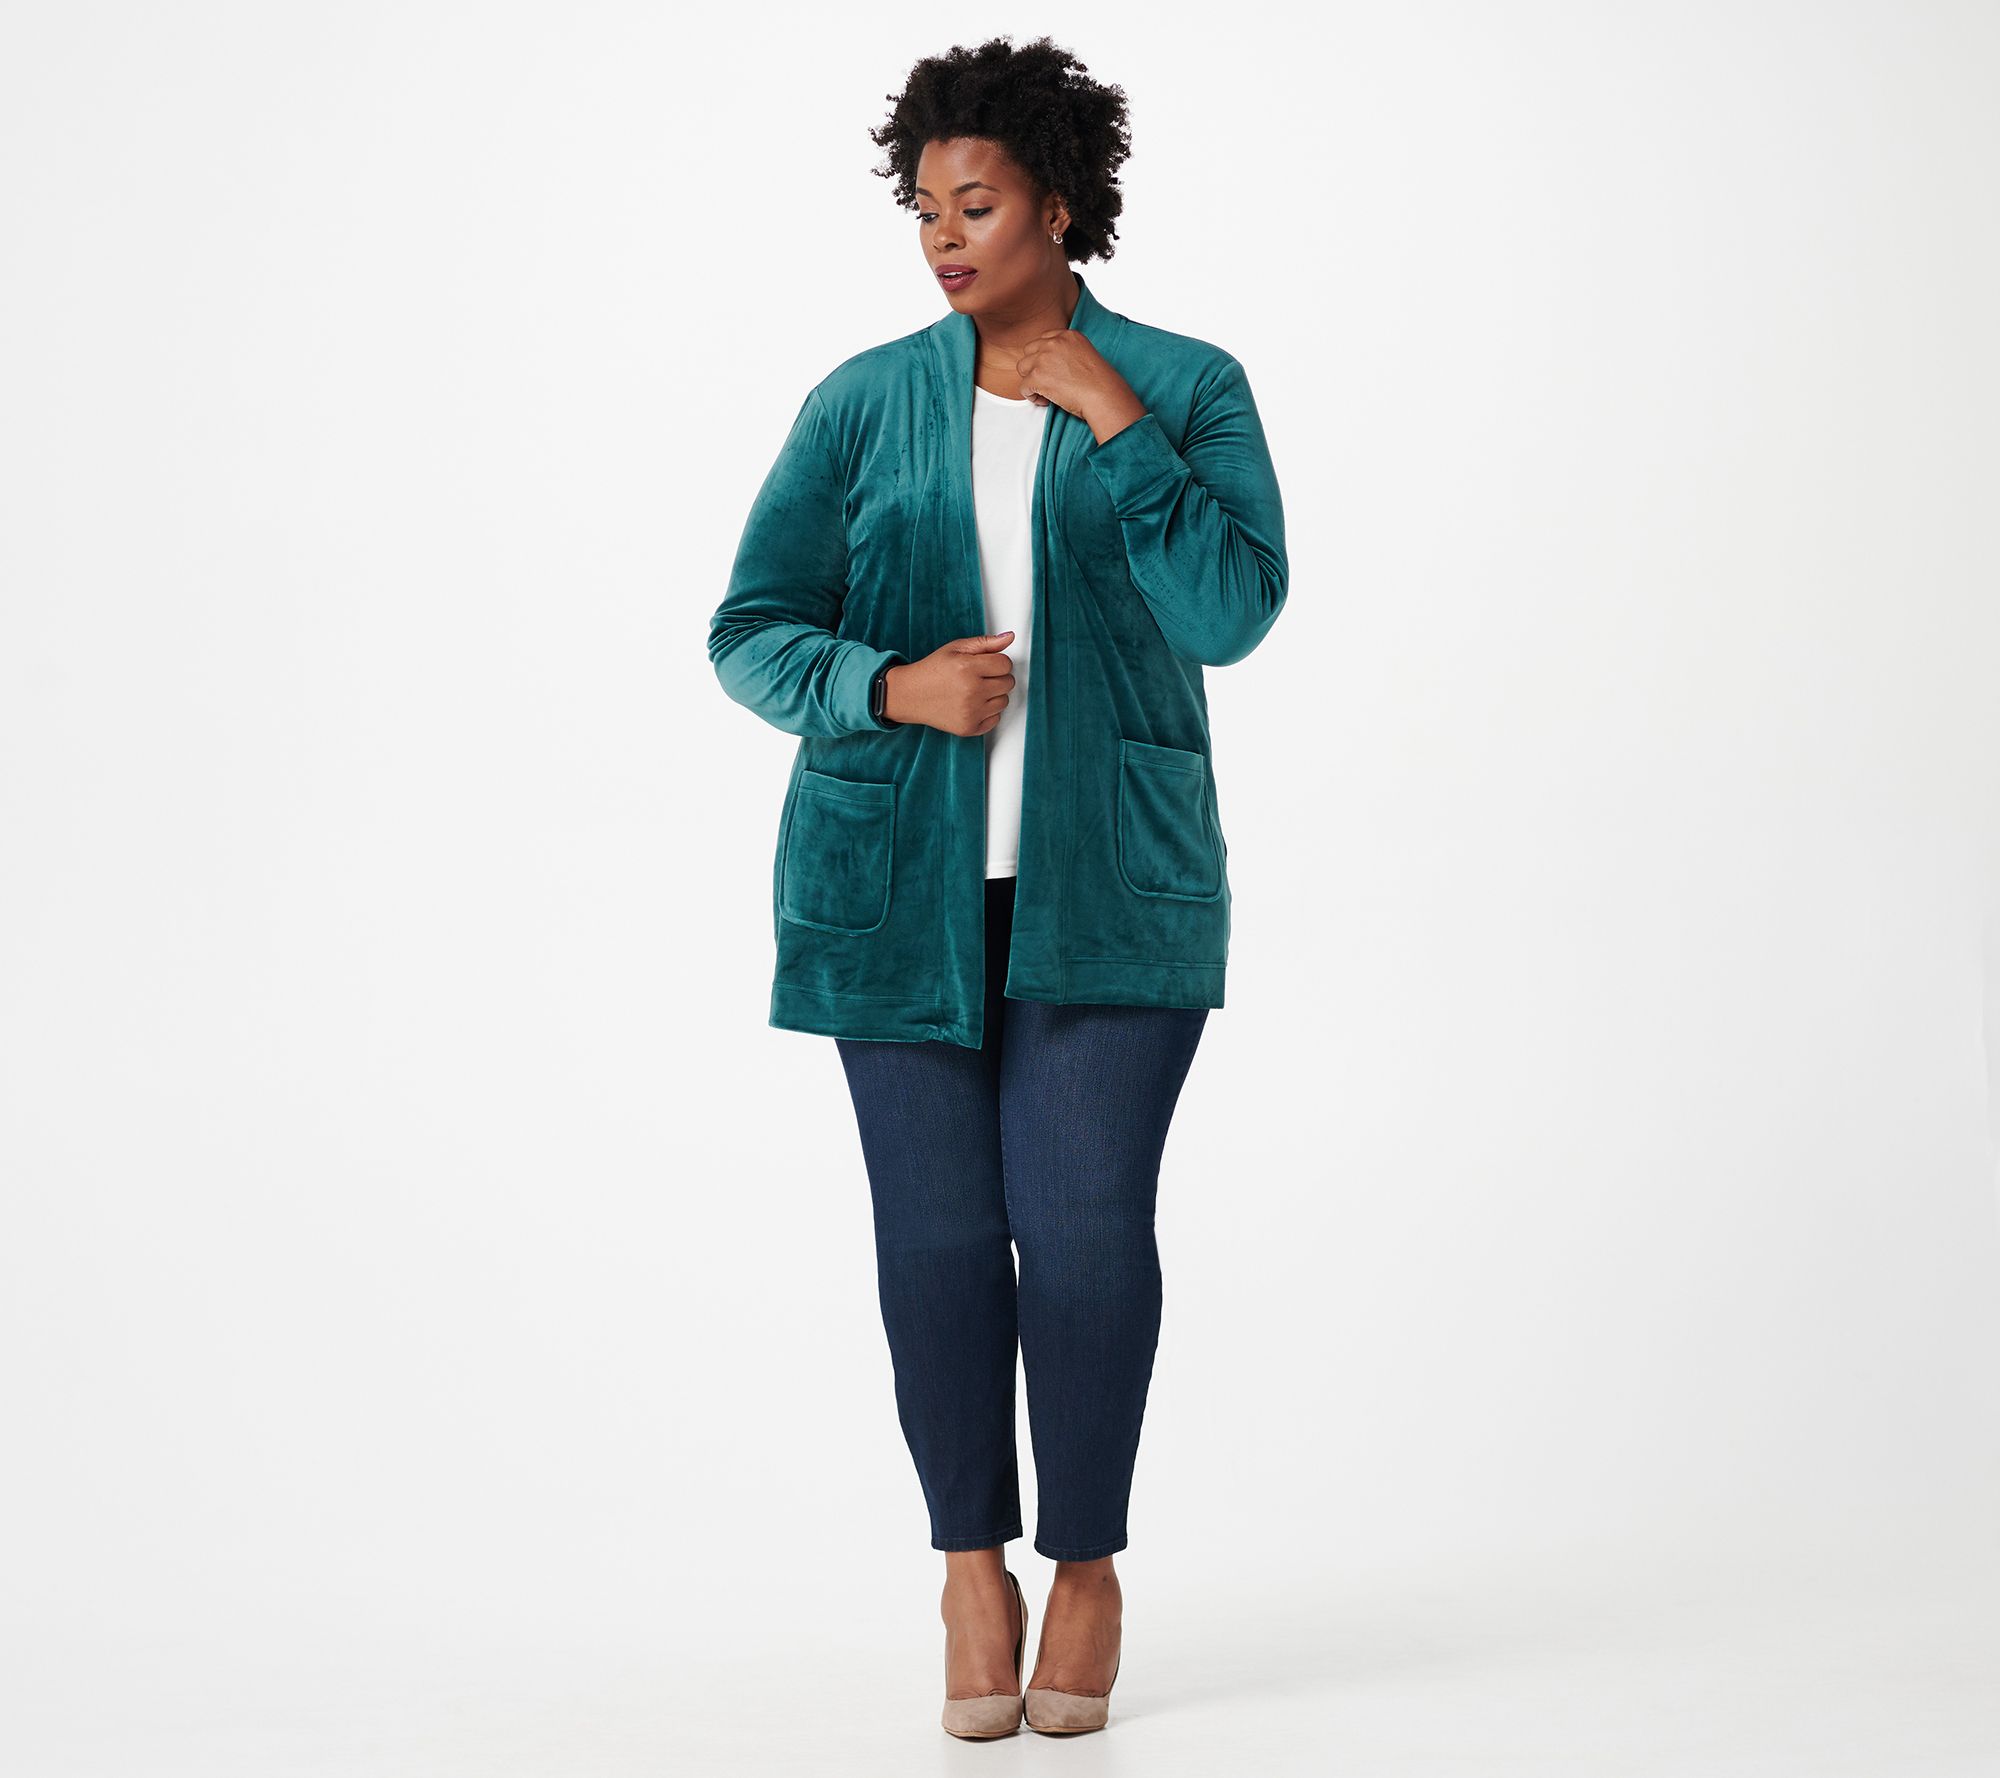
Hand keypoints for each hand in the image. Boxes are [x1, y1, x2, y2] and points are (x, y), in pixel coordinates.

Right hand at [883, 632, 1015, 735]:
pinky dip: (988, 712)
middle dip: (997, 677)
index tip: (986, 664)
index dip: (997, 662)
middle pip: (1008, 683)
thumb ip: (985, 643)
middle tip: (978, 677)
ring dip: (994, 695)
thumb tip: (1009, 637)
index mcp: (967, 668)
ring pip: (1004, 701)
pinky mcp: (969, 728)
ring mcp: (971, 712)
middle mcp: (971, 691)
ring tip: (974, 690)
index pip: (1005, 664)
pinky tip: (972, 704)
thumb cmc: (933, 670)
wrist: (910, 695)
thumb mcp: (956, 649)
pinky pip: (996, 719)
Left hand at [1015, 329, 1147, 443]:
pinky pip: (1023, 387)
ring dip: (1031, 381)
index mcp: (1067, 335)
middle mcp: (1053, 343)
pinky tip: (1046, 401)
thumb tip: (1053, 365)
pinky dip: (1032, 397)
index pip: (1044, 340)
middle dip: (1034, 367)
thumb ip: (1068, 353)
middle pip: (1029, 352)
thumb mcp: (1086, 355)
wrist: (1103, 395)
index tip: (1053, 371)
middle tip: (1048, 382)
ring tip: (1046, 392)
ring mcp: (1043, 358)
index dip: (1044, 358)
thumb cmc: (1099, 382)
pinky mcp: (1037, 376)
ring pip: (1022, 368)